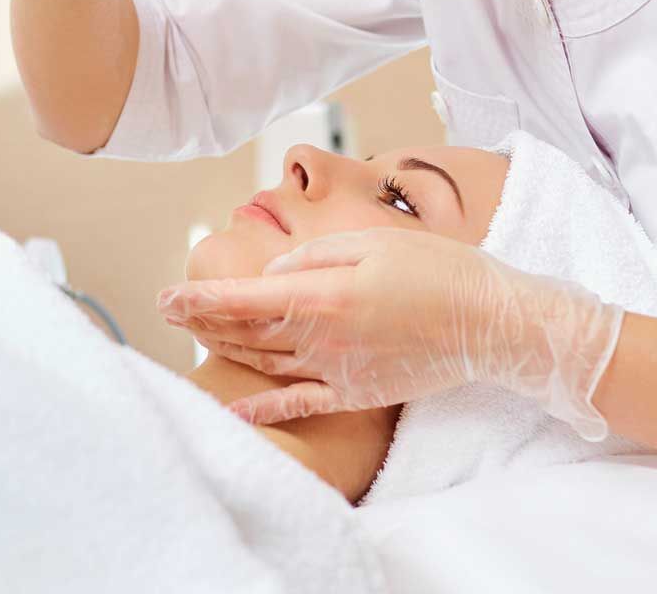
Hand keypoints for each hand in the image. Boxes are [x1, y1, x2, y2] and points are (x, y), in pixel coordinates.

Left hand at [156, 227, 623, 434]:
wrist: (491, 322)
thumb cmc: (438, 270)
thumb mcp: (373, 242)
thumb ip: (315, 255)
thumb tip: (274, 269)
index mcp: (324, 294)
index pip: (245, 298)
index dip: (201, 299)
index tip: (165, 296)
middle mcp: (323, 337)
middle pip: (248, 331)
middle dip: (203, 321)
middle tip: (167, 311)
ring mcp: (339, 370)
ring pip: (267, 363)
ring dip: (227, 351)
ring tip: (196, 336)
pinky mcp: (356, 392)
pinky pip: (300, 405)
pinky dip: (264, 410)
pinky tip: (234, 413)